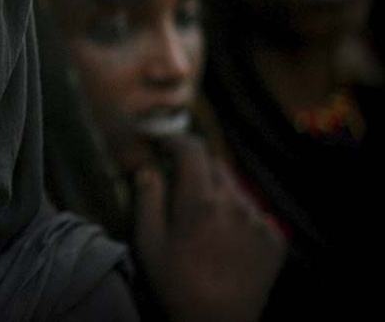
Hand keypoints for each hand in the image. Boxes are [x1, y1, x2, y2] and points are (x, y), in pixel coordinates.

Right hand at [132, 135, 286, 321]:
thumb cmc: (175, 284)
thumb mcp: (148, 242)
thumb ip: (148, 198)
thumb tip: (148, 167)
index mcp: (201, 202)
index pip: (192, 149)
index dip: (175, 139)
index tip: (162, 141)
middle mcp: (235, 204)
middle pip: (215, 164)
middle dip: (195, 166)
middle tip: (179, 183)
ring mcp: (260, 221)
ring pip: (235, 188)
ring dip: (217, 191)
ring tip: (203, 220)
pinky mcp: (275, 238)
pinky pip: (253, 212)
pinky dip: (237, 214)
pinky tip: (224, 238)